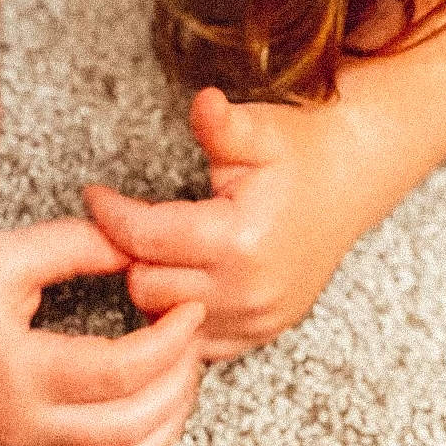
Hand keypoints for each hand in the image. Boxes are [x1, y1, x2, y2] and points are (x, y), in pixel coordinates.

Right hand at [0, 218, 206, 445]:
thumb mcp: (12, 250)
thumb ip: (80, 246)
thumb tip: (141, 250)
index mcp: (17, 370)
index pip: (119, 372)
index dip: (168, 340)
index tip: (190, 305)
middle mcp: (19, 424)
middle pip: (128, 426)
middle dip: (178, 381)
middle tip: (196, 335)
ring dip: (165, 424)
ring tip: (184, 370)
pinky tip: (153, 403)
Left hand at [84, 88, 367, 361]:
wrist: (350, 181)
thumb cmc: (300, 150)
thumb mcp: (259, 128)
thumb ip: (221, 124)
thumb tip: (203, 102)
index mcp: (242, 240)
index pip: (147, 239)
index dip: (111, 215)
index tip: (95, 195)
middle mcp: (249, 290)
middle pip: (147, 287)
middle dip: (131, 252)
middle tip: (128, 219)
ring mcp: (257, 320)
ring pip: (166, 321)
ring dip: (154, 286)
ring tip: (157, 246)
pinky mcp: (261, 334)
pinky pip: (197, 343)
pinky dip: (181, 314)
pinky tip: (184, 278)